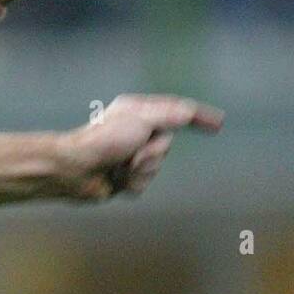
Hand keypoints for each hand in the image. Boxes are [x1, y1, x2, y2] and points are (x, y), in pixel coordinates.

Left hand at [59, 94, 223, 200]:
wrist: (75, 170)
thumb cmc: (103, 140)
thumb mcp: (141, 120)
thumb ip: (169, 115)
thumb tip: (188, 111)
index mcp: (136, 112)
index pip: (175, 112)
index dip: (197, 117)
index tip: (218, 123)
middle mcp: (133, 131)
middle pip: (166, 144)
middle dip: (152, 153)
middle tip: (131, 152)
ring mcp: (127, 154)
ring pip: (155, 166)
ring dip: (140, 170)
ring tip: (119, 166)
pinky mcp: (122, 175)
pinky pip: (143, 183)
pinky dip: (131, 182)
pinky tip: (115, 179)